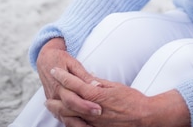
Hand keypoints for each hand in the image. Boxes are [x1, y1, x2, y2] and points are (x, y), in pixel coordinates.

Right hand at [36, 38, 101, 119]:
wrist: (45, 60)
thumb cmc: (62, 60)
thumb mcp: (74, 63)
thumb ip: (85, 76)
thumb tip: (97, 85)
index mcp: (59, 85)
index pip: (73, 99)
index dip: (86, 105)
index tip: (99, 109)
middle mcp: (54, 95)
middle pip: (69, 110)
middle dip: (84, 115)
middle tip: (99, 116)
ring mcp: (52, 101)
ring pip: (64, 116)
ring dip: (78, 122)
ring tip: (92, 126)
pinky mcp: (53, 104)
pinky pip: (61, 116)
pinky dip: (72, 122)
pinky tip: (84, 124)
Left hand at [46, 67, 190, 126]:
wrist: (145, 117)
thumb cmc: (133, 99)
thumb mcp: (115, 86)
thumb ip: (99, 84)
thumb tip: (87, 80)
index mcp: (98, 95)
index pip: (75, 84)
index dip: (63, 76)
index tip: (54, 70)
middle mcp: (93, 110)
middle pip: (68, 103)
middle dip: (56, 98)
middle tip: (47, 95)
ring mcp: (94, 123)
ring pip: (71, 117)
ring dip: (59, 112)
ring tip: (52, 108)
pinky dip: (70, 123)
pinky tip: (65, 120)